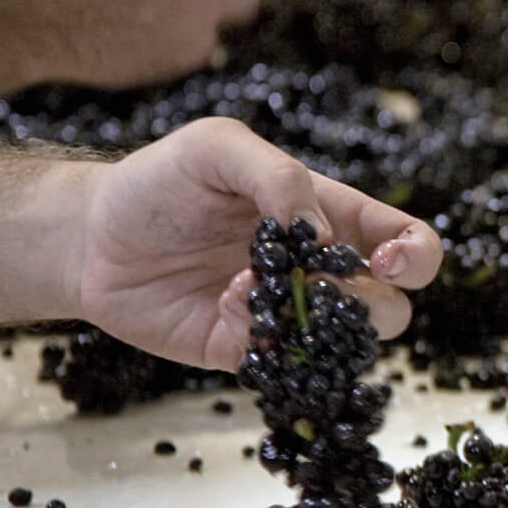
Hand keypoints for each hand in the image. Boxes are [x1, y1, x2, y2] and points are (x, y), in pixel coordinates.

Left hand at [70, 117, 442, 370]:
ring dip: (319, 321)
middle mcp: (317, 268)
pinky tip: (223, 302)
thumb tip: (318, 230)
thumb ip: (277, 176)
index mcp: (330, 214)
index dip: (417, 255)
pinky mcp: (246, 349)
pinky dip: (265, 335)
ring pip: (346, 341)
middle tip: (327, 283)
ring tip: (260, 289)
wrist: (89, 236)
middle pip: (391, 303)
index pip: (407, 241)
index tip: (388, 260)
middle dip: (375, 301)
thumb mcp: (218, 147)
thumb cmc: (159, 182)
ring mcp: (286, 313)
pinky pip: (284, 360)